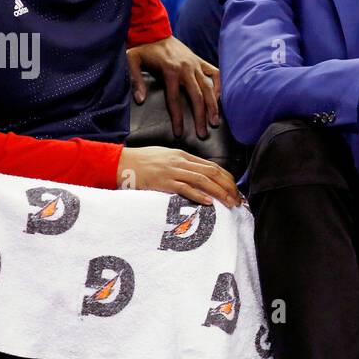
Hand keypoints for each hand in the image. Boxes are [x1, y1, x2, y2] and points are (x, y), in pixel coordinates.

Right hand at [117, 146, 241, 207]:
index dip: (226, 178)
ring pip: (202, 180)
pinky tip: (209, 202)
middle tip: (238, 199)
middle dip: (228, 186)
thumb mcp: (165, 158)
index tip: (235, 189)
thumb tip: (198, 176)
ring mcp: (172, 171)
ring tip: (230, 202)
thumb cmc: (142, 162)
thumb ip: (182, 165)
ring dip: (219, 192)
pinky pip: (184, 188)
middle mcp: (180, 161)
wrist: (120, 163)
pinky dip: (198, 195)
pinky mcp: (163, 181)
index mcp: (182, 155)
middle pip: (211, 172)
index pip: (211, 166)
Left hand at [126, 34, 219, 138]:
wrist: (154, 31)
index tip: (180, 133)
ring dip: (213, 105)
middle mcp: (186, 68)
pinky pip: (215, 72)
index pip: (175, 100)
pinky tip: (220, 99)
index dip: (178, 118)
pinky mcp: (199, 60)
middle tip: (203, 134)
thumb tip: (140, 100)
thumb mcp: (132, 61)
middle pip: (197, 96)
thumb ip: (136, 80)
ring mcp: (195, 64)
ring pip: (209, 87)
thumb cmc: (143, 48)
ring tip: (215, 122)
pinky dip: (220, 85)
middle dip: (201, 116)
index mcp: (170, 70)